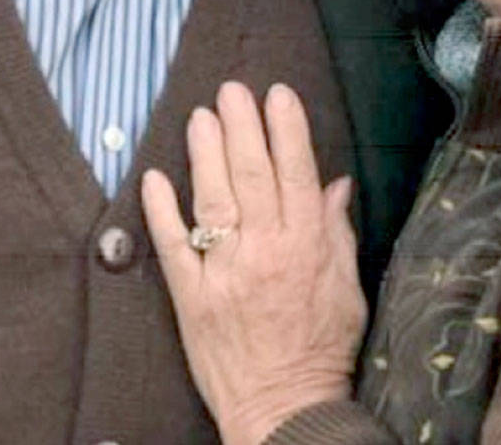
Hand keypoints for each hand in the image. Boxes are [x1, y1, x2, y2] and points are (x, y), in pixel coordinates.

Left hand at [142, 82, 366, 444]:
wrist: (284, 411)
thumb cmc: (321, 349)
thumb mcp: (346, 288)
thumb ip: (337, 232)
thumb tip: (335, 184)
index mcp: (306, 248)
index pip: (296, 174)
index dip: (287, 130)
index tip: (278, 95)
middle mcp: (265, 254)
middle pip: (252, 177)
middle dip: (242, 127)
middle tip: (232, 90)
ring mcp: (224, 275)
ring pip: (213, 202)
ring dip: (205, 155)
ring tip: (201, 116)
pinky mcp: (191, 299)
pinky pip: (172, 248)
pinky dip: (161, 212)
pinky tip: (154, 178)